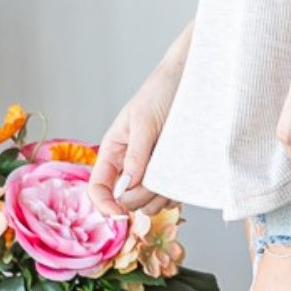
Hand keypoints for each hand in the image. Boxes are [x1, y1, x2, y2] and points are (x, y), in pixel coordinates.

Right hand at [87, 61, 182, 220]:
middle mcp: (130, 165)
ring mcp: (152, 169)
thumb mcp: (145, 120)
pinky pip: (170, 194)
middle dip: (141, 197)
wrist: (192, 76)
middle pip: (126, 200)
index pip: (98, 187)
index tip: (121, 214)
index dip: (104, 205)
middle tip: (158, 177)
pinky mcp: (172, 170)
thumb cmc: (162, 90)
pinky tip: (182, 175)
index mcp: (114, 151)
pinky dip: (175, 192)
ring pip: (150, 202)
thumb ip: (137, 154)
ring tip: (173, 172)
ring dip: (160, 196)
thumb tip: (127, 187)